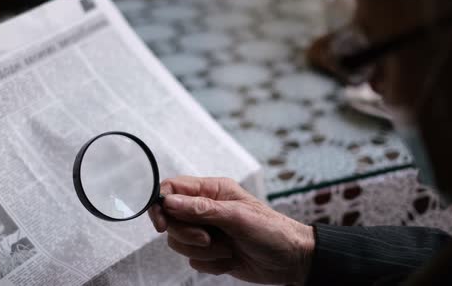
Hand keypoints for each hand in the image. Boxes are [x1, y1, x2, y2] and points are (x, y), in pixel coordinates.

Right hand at [148, 176, 314, 284]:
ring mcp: (207, 231)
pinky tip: (229, 259)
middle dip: (187, 233)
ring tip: (226, 249)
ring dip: (201, 251)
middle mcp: (206, 208)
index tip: (160, 223)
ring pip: (178, 241)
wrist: (291, 260)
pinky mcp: (210, 252)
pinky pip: (192, 259)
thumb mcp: (237, 217)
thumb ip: (202, 209)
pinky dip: (209, 263)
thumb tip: (169, 201)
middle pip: (171, 218)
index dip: (160, 204)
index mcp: (213, 190)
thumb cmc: (271, 231)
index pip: (173, 188)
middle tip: (207, 238)